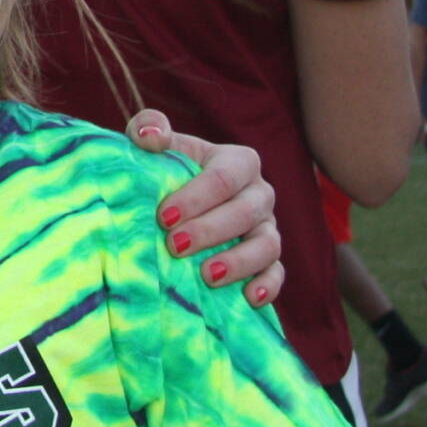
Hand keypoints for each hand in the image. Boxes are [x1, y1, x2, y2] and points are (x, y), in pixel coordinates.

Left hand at [127, 111, 284, 306]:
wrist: (176, 203)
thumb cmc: (167, 169)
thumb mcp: (156, 145)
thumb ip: (149, 128)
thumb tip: (151, 135)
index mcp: (238, 161)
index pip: (223, 177)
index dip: (195, 197)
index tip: (163, 217)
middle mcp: (259, 193)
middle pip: (246, 212)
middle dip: (211, 230)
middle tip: (175, 246)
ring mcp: (267, 227)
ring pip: (267, 244)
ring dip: (239, 261)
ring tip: (207, 275)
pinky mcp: (269, 259)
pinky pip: (277, 273)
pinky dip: (268, 286)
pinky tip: (249, 298)